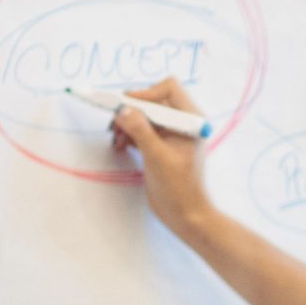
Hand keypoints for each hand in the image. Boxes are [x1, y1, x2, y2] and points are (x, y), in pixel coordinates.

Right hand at [113, 78, 214, 241]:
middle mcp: (182, 123)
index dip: (145, 94)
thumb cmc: (179, 189)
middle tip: (114, 124)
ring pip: (144, 115)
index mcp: (190, 120)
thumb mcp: (158, 157)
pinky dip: (129, 133)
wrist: (185, 215)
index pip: (168, 89)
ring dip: (127, 122)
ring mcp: (171, 134)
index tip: (125, 107)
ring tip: (116, 139)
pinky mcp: (161, 145)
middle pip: (153, 100)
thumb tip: (123, 110)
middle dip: (132, 110)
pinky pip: (142, 129)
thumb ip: (141, 131)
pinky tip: (121, 145)